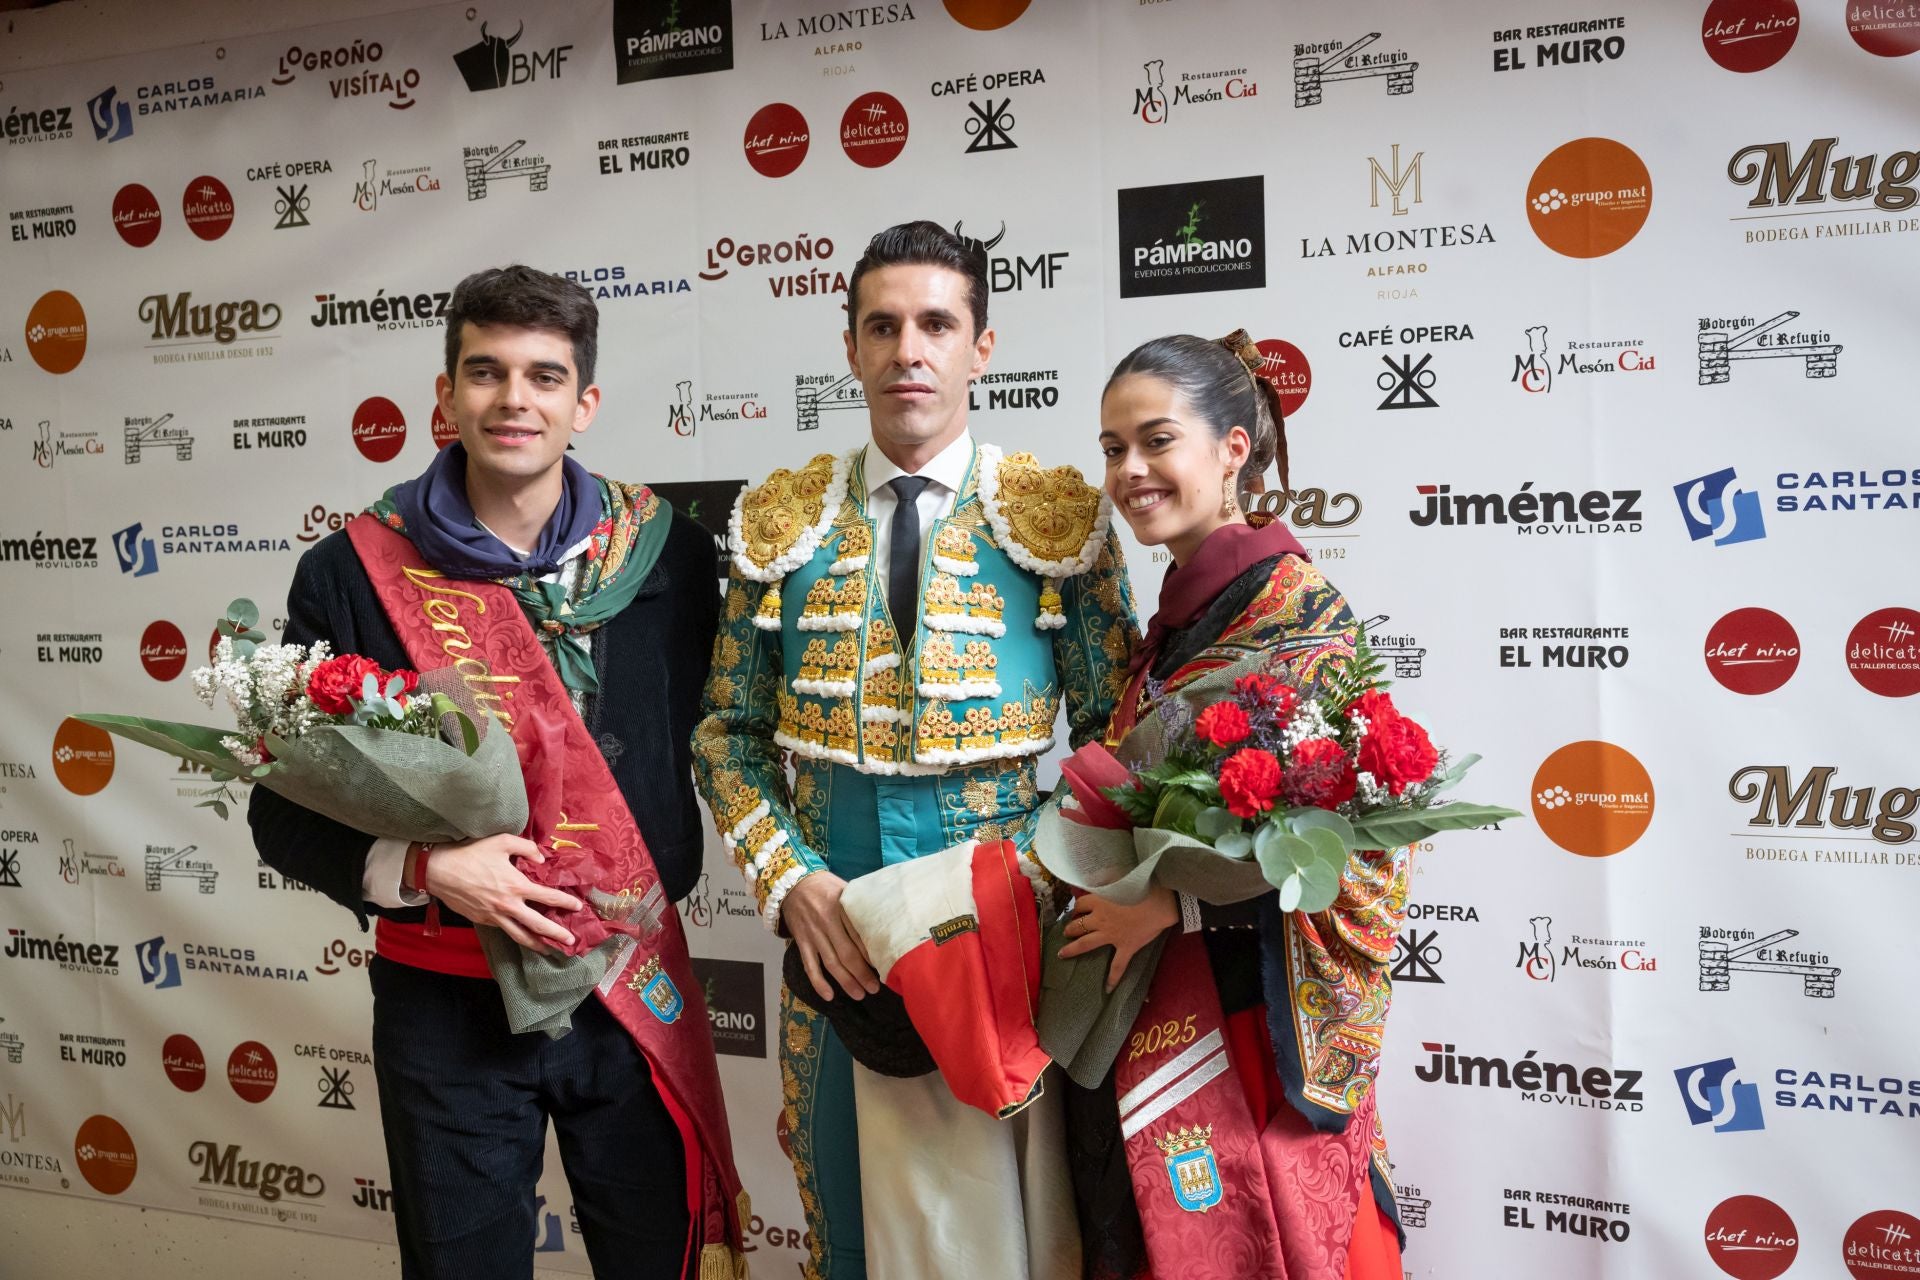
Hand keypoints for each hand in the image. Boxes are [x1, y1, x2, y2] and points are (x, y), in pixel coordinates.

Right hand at [417, 834, 582, 954]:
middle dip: (556, 934)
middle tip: (570, 943)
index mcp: (516, 885)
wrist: (439, 870)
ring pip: (519, 935)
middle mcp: (508, 905)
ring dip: (536, 944)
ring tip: (548, 950)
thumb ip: (526, 847)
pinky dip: (515, 936)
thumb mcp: (502, 841)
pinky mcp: (482, 920)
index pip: (548, 896)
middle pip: (538, 924)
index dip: (565, 902)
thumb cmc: (471, 853)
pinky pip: (503, 930)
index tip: (578, 907)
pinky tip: (522, 936)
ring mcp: (494, 916)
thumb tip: (541, 858)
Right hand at [782, 872, 878, 1001]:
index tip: (885, 966)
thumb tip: (886, 920)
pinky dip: (818, 982)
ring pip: (831, 963)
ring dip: (845, 981)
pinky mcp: (802, 942)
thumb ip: (860, 905)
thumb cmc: (825, 886)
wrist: (792, 883)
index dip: (872, 953)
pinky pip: (809, 966)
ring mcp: (813, 934)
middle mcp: (827, 922)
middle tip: (875, 988)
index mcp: (842, 907)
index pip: (860, 935)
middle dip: (862, 973)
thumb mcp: (846, 889)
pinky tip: (828, 996)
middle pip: (847, 953)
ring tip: (859, 994)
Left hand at [1058, 884, 1179, 992]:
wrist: (1161, 904)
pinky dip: (1113, 978)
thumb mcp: (1120, 879)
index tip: (1076, 910)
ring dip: (1073, 948)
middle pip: (1078, 925)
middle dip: (1069, 929)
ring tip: (1064, 953)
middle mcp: (1100, 920)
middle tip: (1066, 931)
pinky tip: (1108, 988)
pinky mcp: (1126, 947)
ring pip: (1086, 943)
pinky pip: (1117, 966)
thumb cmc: (1143, 888)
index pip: (1080, 904)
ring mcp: (1111, 935)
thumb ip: (1106, 880)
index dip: (1077, 908)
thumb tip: (1096, 878)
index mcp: (1099, 902)